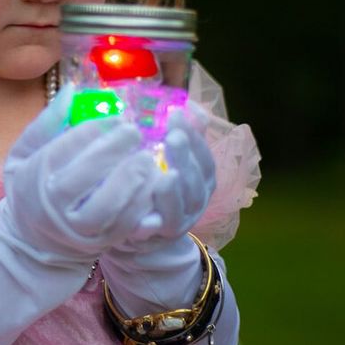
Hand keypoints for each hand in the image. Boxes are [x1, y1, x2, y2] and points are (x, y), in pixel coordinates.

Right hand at [0, 85, 159, 263]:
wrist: (34, 240)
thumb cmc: (32, 186)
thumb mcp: (25, 153)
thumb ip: (46, 123)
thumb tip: (72, 88)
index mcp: (37, 177)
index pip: (64, 149)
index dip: (92, 131)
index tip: (116, 116)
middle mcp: (55, 205)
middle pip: (86, 176)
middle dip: (113, 151)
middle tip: (135, 132)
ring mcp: (79, 228)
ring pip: (108, 206)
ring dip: (131, 180)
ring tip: (147, 159)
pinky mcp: (100, 243)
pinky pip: (125, 226)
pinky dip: (141, 205)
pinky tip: (151, 184)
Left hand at [129, 103, 215, 243]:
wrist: (140, 229)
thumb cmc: (156, 184)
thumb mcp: (171, 158)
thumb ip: (184, 134)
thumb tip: (191, 106)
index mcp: (201, 179)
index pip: (204, 157)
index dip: (194, 137)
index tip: (176, 115)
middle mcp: (195, 201)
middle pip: (196, 182)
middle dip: (186, 159)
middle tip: (173, 138)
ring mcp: (178, 222)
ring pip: (181, 210)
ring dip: (174, 193)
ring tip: (166, 176)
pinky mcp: (156, 237)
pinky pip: (155, 230)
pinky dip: (151, 223)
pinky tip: (143, 213)